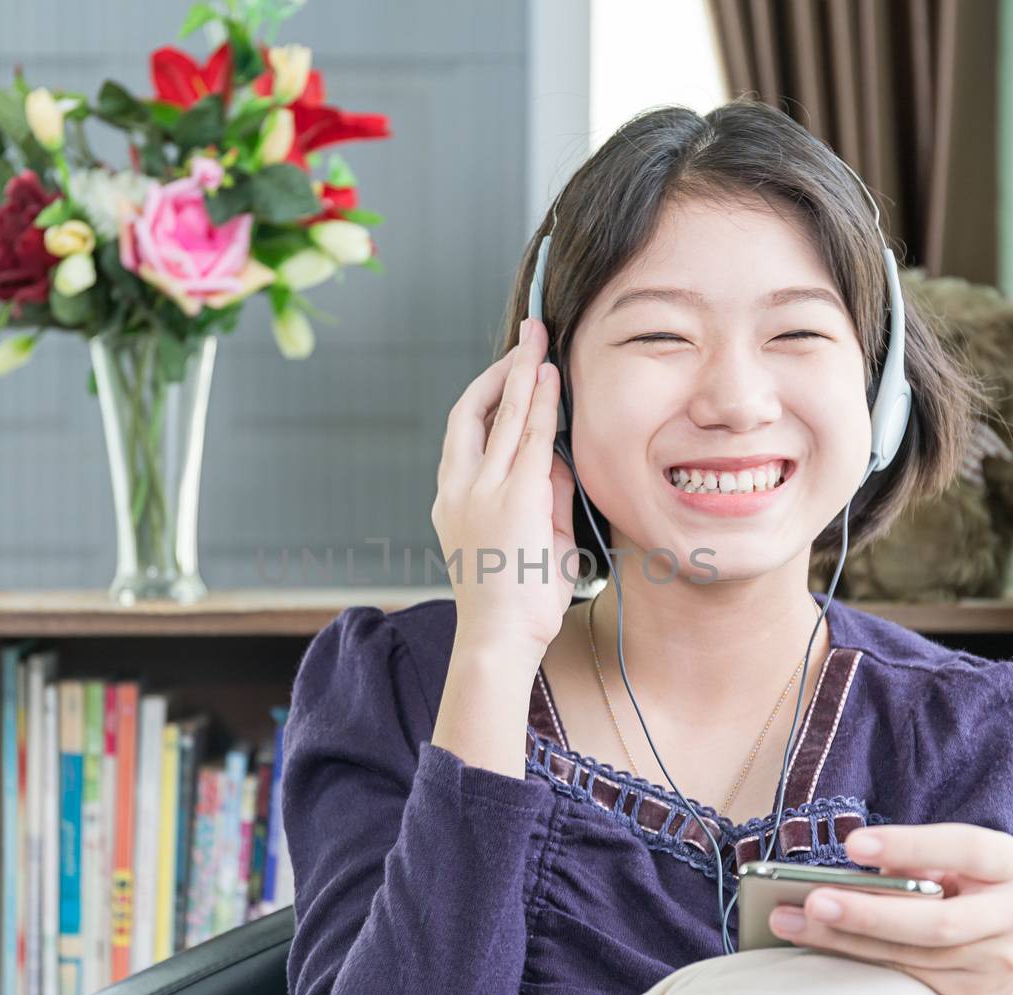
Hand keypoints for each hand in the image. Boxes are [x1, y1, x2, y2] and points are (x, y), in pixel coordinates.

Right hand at [432, 316, 576, 660]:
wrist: (498, 641)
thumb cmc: (517, 602)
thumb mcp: (531, 539)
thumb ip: (544, 495)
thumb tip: (559, 456)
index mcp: (454, 499)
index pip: (467, 433)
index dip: (489, 394)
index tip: (512, 369)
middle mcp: (458, 489)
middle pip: (472, 410)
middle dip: (501, 369)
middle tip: (525, 336)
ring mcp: (481, 492)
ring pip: (500, 415)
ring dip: (521, 372)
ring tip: (538, 338)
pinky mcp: (511, 499)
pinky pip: (525, 438)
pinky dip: (538, 403)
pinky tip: (549, 375)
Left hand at [767, 823, 1012, 994]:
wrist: (993, 955)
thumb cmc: (952, 888)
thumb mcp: (943, 863)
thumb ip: (909, 864)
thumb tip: (845, 879)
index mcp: (1008, 864)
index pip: (965, 848)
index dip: (909, 846)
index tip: (852, 845)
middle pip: (938, 922)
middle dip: (869, 914)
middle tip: (812, 901)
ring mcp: (998, 963)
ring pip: (914, 957)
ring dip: (845, 942)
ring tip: (791, 923)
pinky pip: (907, 983)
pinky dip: (857, 964)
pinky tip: (814, 950)